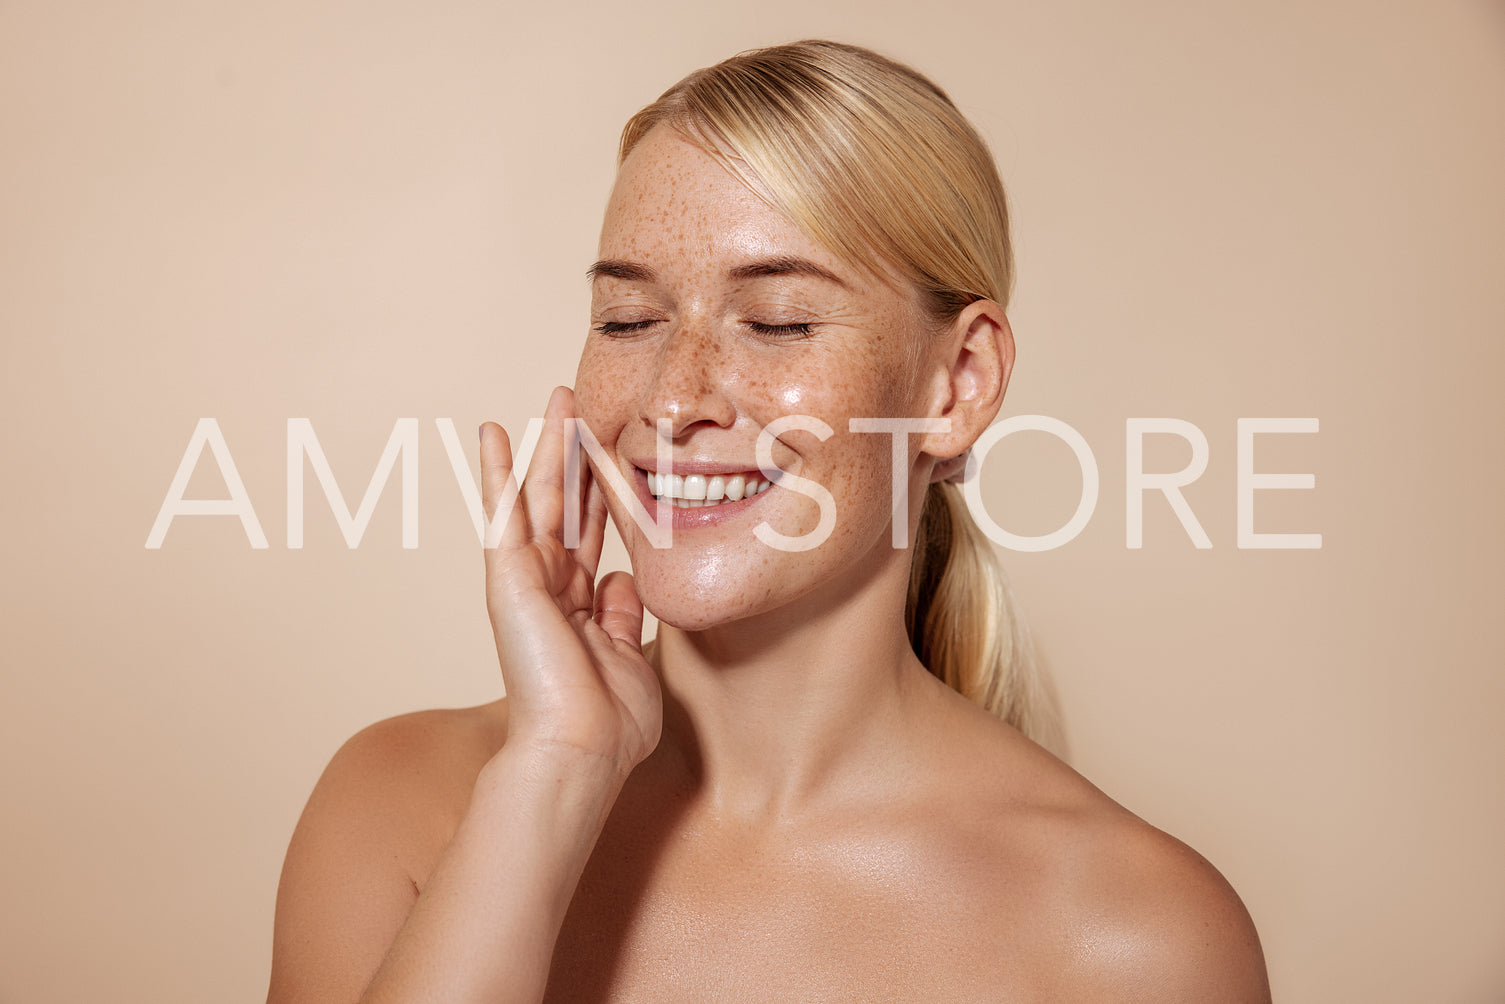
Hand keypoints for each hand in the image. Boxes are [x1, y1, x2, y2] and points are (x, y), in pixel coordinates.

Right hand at [479, 386, 662, 775]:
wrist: (580, 750)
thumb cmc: (608, 723)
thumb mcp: (629, 656)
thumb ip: (622, 615)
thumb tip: (620, 579)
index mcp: (579, 607)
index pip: (591, 534)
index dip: (600, 492)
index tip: (611, 455)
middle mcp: (550, 588)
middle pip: (564, 505)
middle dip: (573, 454)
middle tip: (579, 405)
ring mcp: (526, 580)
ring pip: (538, 497)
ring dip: (547, 446)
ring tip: (557, 399)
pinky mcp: (507, 577)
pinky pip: (501, 512)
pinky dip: (496, 470)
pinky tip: (493, 433)